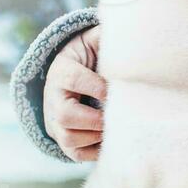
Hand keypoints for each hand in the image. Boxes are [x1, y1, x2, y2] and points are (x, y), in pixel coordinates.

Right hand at [44, 25, 105, 160]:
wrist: (69, 75)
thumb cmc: (90, 57)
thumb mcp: (95, 41)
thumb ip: (109, 38)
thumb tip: (135, 34)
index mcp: (62, 70)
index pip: (73, 80)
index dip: (96, 87)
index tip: (115, 92)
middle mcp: (52, 97)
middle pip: (66, 115)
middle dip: (95, 119)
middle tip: (118, 117)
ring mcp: (54, 121)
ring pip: (68, 138)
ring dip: (95, 137)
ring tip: (116, 129)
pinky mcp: (61, 138)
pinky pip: (74, 153)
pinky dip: (94, 151)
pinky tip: (112, 140)